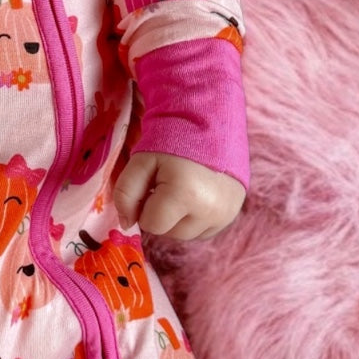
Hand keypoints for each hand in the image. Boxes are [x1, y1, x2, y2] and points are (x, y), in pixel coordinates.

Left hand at [114, 151, 245, 241]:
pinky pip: (203, 231)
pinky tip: (196, 195)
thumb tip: (126, 223)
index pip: (151, 224)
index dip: (145, 206)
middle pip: (170, 233)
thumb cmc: (170, 141)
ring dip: (178, 218)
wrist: (208, 123)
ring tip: (182, 189)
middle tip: (167, 184)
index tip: (152, 185)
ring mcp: (225, 215)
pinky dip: (195, 218)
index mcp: (185, 195)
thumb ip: (125, 193)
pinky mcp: (233, 215)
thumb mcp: (141, 161)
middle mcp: (210, 211)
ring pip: (186, 234)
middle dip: (162, 213)